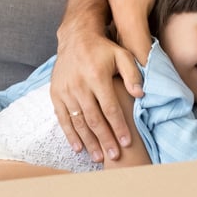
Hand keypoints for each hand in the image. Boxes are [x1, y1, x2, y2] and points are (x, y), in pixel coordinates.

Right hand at [51, 22, 142, 163]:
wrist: (75, 38)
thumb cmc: (103, 49)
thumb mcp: (122, 55)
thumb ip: (133, 74)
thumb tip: (140, 94)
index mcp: (97, 77)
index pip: (110, 108)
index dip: (118, 127)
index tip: (127, 142)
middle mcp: (79, 86)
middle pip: (94, 119)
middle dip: (104, 140)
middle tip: (114, 157)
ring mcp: (65, 91)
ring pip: (78, 122)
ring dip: (88, 142)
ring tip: (98, 158)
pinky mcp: (55, 94)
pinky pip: (62, 118)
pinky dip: (70, 134)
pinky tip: (78, 148)